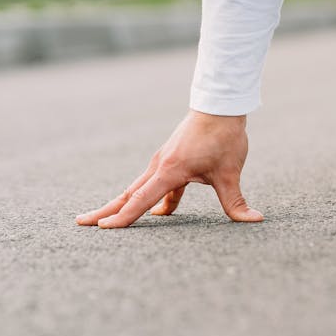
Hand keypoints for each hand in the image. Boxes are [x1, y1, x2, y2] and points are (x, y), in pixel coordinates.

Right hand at [76, 110, 263, 228]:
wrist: (220, 106)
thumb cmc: (224, 137)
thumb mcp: (230, 172)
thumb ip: (236, 200)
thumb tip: (254, 219)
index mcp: (170, 171)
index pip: (142, 199)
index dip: (125, 216)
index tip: (104, 229)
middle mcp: (160, 166)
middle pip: (129, 194)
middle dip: (106, 210)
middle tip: (81, 223)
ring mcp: (164, 162)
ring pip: (139, 188)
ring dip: (123, 204)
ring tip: (105, 220)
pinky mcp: (172, 159)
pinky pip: (157, 183)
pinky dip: (151, 198)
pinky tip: (161, 211)